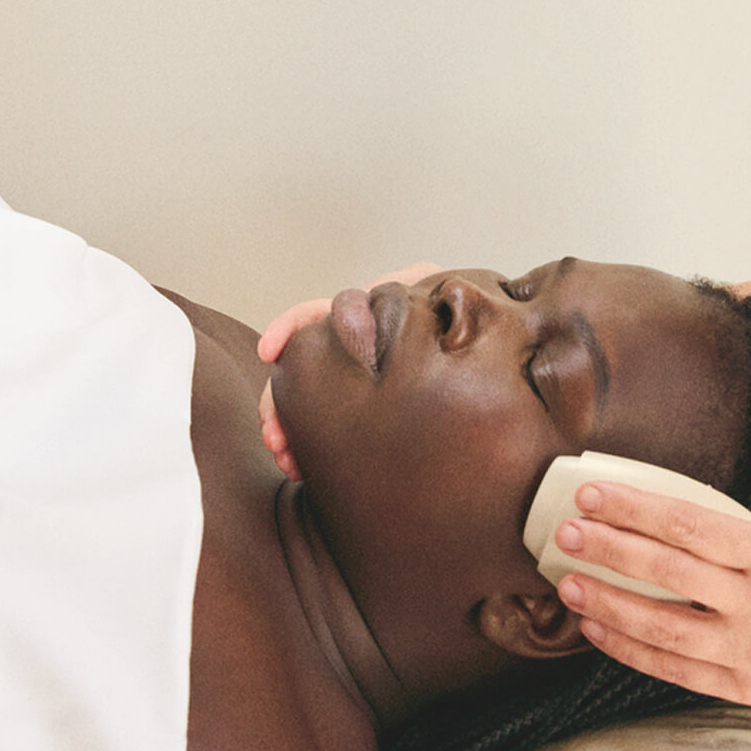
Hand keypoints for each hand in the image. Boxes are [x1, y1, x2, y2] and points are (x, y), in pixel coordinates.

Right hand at [255, 262, 441, 478]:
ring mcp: (355, 388)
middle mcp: (351, 355)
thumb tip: (380, 286)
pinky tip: (303, 470)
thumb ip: (413, 281)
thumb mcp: (441, 296)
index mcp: (362, 322)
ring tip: (288, 461)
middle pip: (299, 374)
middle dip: (278, 405)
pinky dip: (311, 451)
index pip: (313, 319)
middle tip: (276, 438)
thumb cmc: (462, 323)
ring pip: (307, 410)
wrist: (482, 362)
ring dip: (289, 434)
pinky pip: (329, 435)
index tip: (269, 352)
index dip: (288, 330)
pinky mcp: (364, 419)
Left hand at [551, 482, 750, 728]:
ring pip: (660, 627)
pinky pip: (674, 668)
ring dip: (607, 603)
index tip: (593, 495)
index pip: (689, 526)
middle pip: (665, 573)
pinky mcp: (748, 689)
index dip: (634, 509)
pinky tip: (601, 629)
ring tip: (568, 584)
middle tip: (564, 533)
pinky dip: (632, 648)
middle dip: (607, 550)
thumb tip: (695, 526)